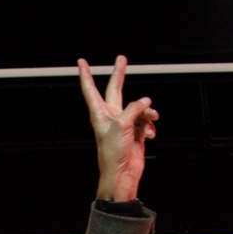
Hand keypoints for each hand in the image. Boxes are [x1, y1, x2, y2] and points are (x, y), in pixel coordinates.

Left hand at [78, 56, 157, 201]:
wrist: (122, 174)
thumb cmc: (113, 154)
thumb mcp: (122, 125)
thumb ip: (134, 109)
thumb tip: (145, 102)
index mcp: (100, 113)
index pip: (90, 89)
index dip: (86, 75)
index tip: (81, 62)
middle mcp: (111, 116)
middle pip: (116, 90)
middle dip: (119, 74)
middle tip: (122, 59)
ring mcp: (124, 124)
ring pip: (138, 108)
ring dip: (147, 113)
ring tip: (151, 120)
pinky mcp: (135, 132)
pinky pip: (145, 122)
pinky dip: (149, 126)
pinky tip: (149, 134)